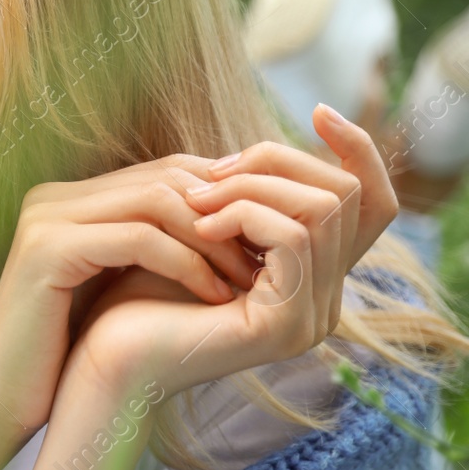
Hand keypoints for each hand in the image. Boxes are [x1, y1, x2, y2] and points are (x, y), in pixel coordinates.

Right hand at [0, 152, 260, 434]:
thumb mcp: (120, 289)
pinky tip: (217, 295)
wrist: (2, 399)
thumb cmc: (66, 354)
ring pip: (158, 199)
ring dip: (216, 238)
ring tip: (253, 277)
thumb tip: (237, 233)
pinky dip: (188, 264)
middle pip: (167, 173)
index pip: (168, 169)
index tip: (270, 241)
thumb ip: (157, 251)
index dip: (228, 197)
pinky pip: (138, 239)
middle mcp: (55, 196)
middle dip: (230, 212)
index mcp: (72, 198)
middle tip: (274, 255)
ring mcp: (47, 217)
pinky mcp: (47, 249)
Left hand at [63, 102, 400, 398]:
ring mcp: (311, 315)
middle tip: (211, 176)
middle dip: (276, 162)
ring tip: (196, 202)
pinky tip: (198, 226)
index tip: (318, 109)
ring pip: (322, 208)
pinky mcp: (287, 324)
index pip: (368, 201)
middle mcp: (324, 298)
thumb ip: (237, 199)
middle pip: (348, 193)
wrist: (101, 359)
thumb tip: (254, 152)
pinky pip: (294, 237)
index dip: (357, 149)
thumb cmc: (131, 294)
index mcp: (310, 276)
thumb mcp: (195, 230)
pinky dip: (244, 214)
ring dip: (252, 187)